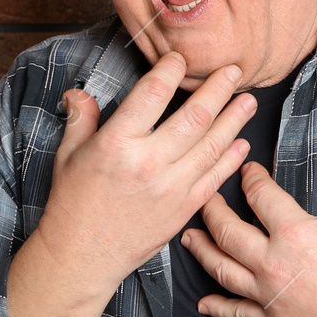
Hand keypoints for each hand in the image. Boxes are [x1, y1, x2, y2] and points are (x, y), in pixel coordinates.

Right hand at [31, 49, 256, 295]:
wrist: (83, 256)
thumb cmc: (72, 204)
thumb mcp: (68, 155)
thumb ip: (82, 119)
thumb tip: (80, 91)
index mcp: (116, 143)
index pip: (152, 94)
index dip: (170, 70)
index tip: (179, 60)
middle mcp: (148, 162)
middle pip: (194, 116)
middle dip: (218, 89)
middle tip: (233, 70)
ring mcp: (170, 187)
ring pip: (212, 145)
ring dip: (234, 120)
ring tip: (248, 100)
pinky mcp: (183, 208)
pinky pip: (214, 177)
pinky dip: (231, 159)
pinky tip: (241, 143)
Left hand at [178, 145, 316, 316]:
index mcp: (296, 232)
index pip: (260, 196)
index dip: (250, 178)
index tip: (246, 171)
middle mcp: (274, 263)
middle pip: (227, 230)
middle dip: (210, 209)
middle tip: (203, 196)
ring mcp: (270, 294)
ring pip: (221, 269)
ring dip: (201, 251)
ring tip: (188, 238)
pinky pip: (238, 313)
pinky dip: (217, 307)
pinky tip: (202, 302)